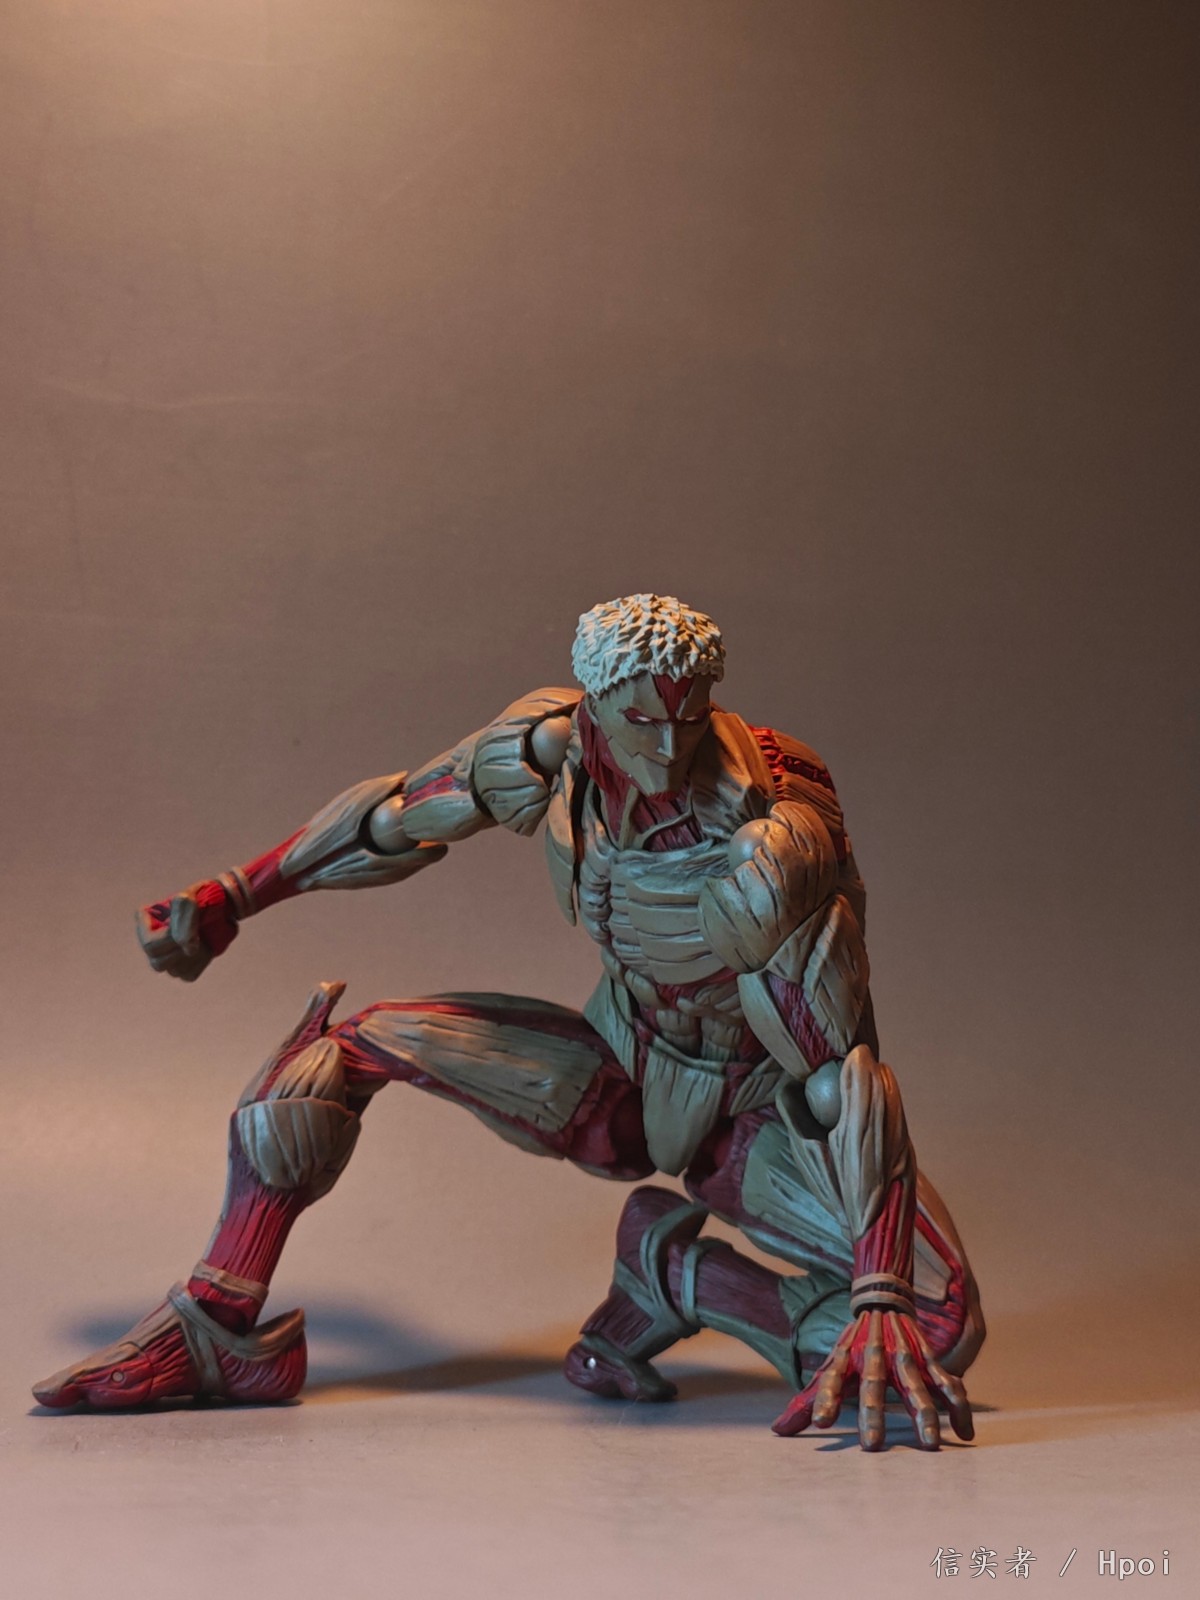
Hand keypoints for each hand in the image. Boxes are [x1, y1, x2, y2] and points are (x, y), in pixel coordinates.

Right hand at [136, 880, 239, 982]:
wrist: (219, 906)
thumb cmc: (200, 896)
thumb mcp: (191, 899)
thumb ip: (185, 917)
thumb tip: (187, 946)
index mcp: (145, 920)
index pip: (149, 944)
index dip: (170, 941)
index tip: (191, 928)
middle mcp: (150, 940)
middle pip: (157, 963)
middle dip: (183, 951)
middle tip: (199, 937)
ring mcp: (165, 956)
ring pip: (173, 971)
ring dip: (195, 955)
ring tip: (204, 938)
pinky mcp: (181, 967)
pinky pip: (188, 975)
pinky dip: (202, 962)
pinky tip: (206, 947)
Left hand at [773, 1308, 973, 1450]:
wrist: (883, 1298)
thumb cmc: (854, 1347)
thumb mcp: (830, 1367)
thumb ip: (806, 1402)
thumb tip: (777, 1431)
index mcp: (847, 1359)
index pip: (831, 1379)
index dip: (824, 1400)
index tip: (819, 1423)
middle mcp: (875, 1357)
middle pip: (873, 1386)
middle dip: (873, 1414)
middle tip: (872, 1446)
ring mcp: (905, 1357)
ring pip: (916, 1386)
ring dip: (925, 1414)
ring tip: (930, 1444)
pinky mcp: (929, 1358)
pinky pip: (948, 1383)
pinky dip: (959, 1406)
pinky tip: (965, 1432)